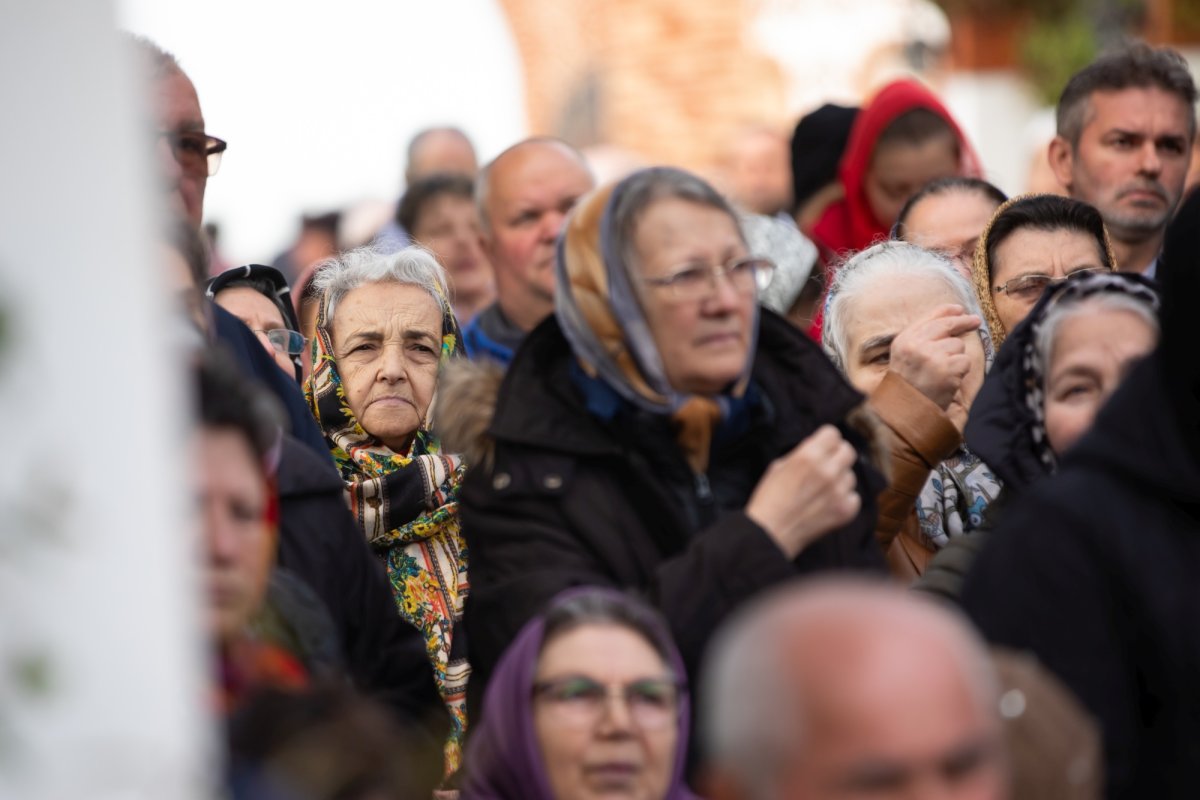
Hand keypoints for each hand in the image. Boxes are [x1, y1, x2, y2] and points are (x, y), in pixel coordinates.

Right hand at [746, 425, 860, 558]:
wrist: (769, 534)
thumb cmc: (768, 500)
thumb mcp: (778, 467)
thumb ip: (801, 454)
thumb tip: (817, 448)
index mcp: (809, 456)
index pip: (833, 434)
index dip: (826, 440)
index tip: (822, 447)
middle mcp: (828, 471)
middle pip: (848, 451)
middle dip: (837, 455)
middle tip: (827, 465)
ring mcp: (839, 492)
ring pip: (851, 475)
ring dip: (840, 479)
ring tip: (823, 490)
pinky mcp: (846, 511)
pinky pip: (854, 497)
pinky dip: (844, 499)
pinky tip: (828, 504)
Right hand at [888, 305, 980, 410]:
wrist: (906, 411)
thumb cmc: (908, 383)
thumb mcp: (905, 355)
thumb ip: (922, 336)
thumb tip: (954, 315)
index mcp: (904, 340)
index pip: (930, 317)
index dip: (948, 311)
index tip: (961, 310)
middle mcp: (916, 345)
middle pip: (947, 326)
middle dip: (963, 323)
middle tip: (975, 321)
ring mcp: (932, 356)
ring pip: (958, 345)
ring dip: (956, 357)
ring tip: (942, 372)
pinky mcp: (947, 369)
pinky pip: (965, 361)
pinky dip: (960, 370)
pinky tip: (948, 379)